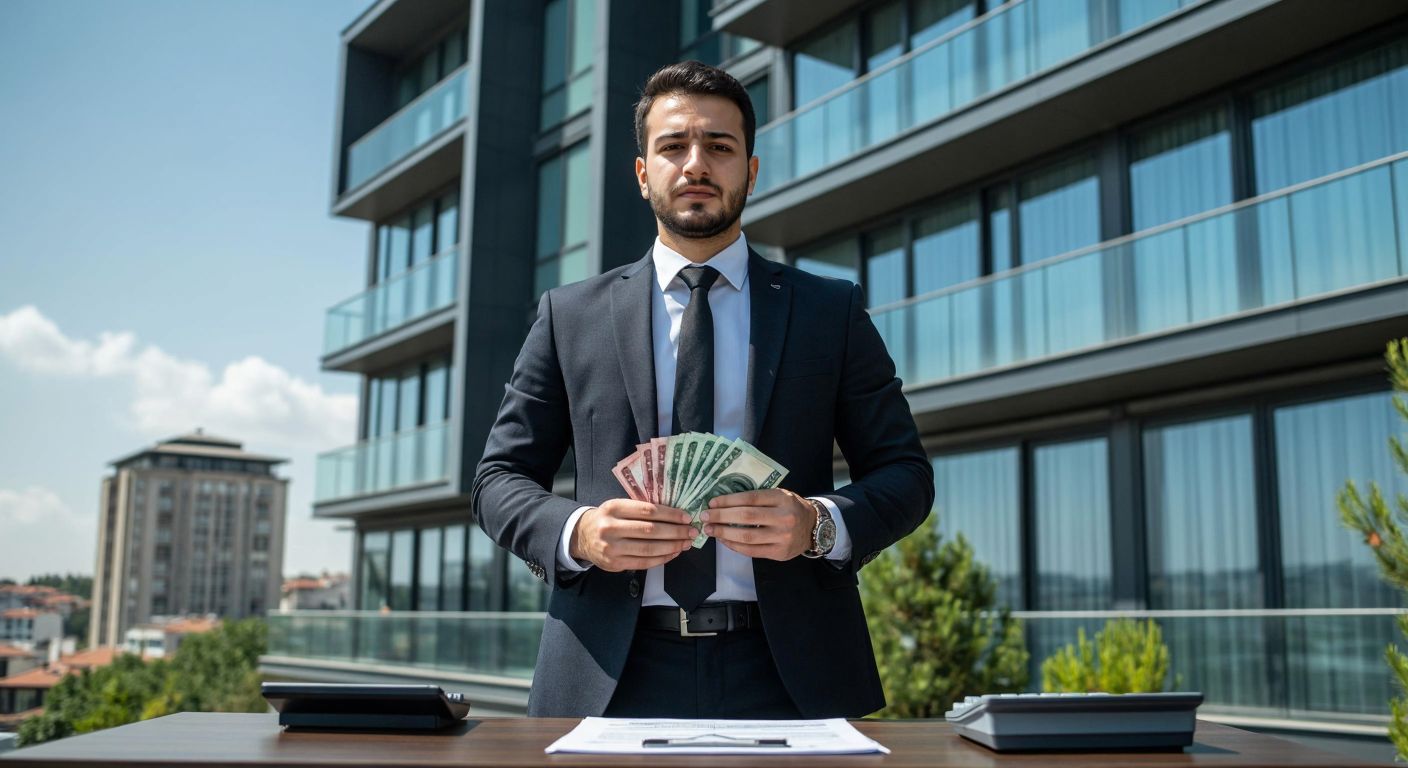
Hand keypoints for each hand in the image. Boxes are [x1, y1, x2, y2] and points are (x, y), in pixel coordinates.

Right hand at [571, 499, 695, 571]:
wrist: (582, 537)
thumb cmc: (607, 519)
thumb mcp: (617, 507)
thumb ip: (639, 509)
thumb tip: (674, 514)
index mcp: (613, 508)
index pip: (648, 510)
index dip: (670, 514)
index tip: (686, 517)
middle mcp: (611, 527)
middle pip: (651, 530)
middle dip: (675, 531)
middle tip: (691, 531)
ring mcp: (612, 548)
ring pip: (649, 548)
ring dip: (672, 546)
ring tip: (685, 543)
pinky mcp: (615, 564)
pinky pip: (644, 562)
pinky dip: (662, 558)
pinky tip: (673, 553)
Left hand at [701, 489, 816, 560]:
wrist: (814, 527)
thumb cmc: (791, 508)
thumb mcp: (780, 495)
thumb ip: (758, 498)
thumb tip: (724, 502)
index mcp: (782, 499)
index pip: (750, 498)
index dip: (729, 500)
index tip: (712, 502)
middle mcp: (784, 517)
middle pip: (746, 517)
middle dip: (721, 516)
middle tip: (705, 516)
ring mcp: (782, 537)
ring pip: (747, 536)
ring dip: (724, 532)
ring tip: (710, 529)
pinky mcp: (779, 553)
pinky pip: (752, 551)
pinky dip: (734, 545)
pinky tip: (724, 540)